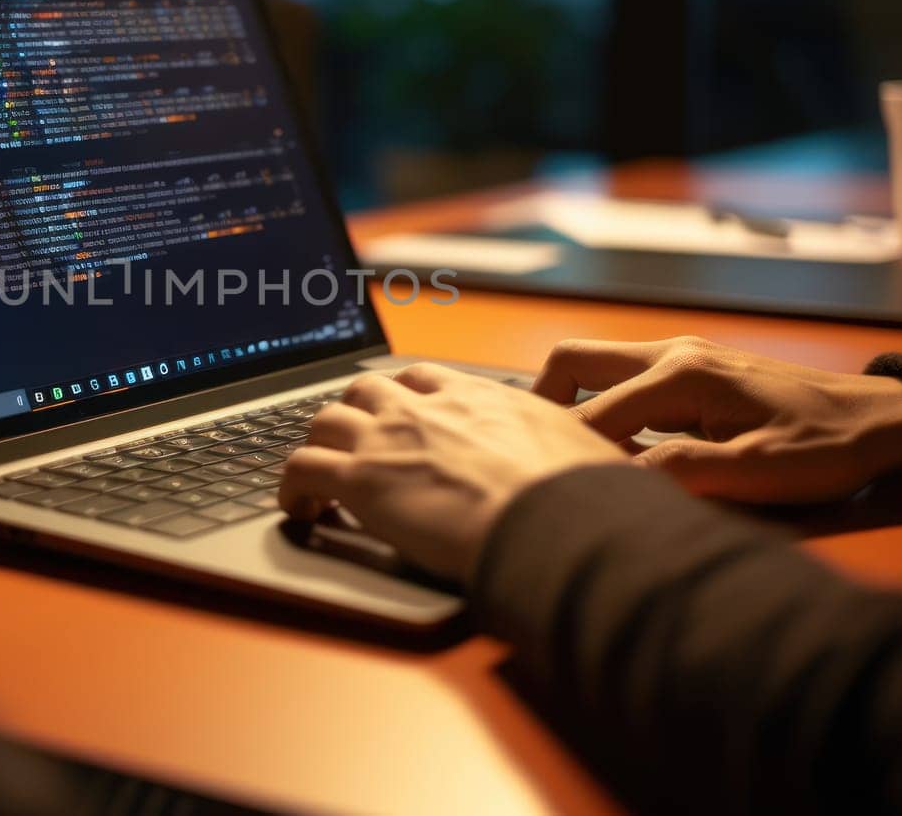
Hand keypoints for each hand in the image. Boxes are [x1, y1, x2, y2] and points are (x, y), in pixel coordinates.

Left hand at [279, 365, 625, 584]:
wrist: (555, 524)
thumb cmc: (583, 499)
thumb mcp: (586, 456)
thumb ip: (572, 453)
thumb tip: (610, 468)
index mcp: (481, 398)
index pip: (427, 377)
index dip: (410, 395)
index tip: (408, 414)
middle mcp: (428, 408)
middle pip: (367, 388)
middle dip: (356, 412)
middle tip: (357, 443)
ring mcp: (388, 440)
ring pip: (323, 418)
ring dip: (318, 442)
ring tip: (320, 474)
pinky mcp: (360, 481)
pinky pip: (300, 468)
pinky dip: (291, 486)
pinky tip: (299, 509)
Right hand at [532, 336, 901, 503]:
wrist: (882, 420)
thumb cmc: (826, 450)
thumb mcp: (758, 472)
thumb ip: (682, 472)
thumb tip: (613, 481)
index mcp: (681, 376)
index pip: (593, 415)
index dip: (565, 454)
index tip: (543, 491)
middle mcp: (672, 354)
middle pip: (573, 361)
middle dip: (541, 405)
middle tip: (533, 456)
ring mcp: (682, 356)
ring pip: (595, 365)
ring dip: (572, 405)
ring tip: (567, 459)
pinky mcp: (694, 370)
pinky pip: (624, 379)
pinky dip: (602, 407)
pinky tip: (614, 451)